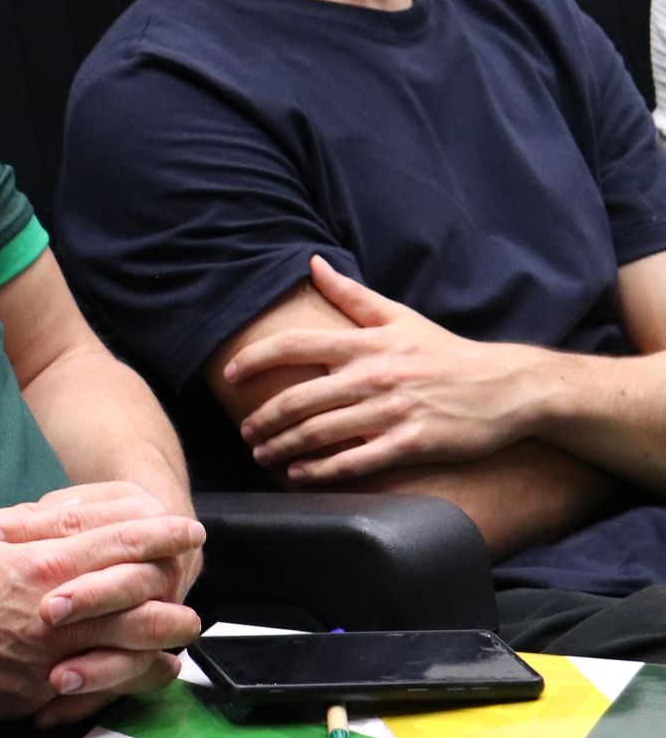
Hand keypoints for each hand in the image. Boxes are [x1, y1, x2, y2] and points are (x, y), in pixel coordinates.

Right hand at [0, 499, 202, 730]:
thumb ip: (26, 525)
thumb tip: (68, 514)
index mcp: (35, 563)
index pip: (118, 544)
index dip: (160, 536)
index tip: (187, 529)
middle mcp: (50, 611)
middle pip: (139, 599)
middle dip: (176, 587)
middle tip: (192, 578)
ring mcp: (45, 658)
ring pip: (131, 648)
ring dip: (167, 638)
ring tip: (184, 630)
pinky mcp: (33, 695)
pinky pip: (98, 688)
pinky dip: (132, 677)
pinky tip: (147, 671)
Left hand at [224, 254, 541, 480]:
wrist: (508, 387)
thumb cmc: (446, 353)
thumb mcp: (399, 316)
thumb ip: (351, 294)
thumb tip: (312, 262)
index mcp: (366, 343)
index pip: (295, 346)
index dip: (254, 360)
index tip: (229, 374)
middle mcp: (373, 375)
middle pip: (299, 397)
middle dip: (263, 418)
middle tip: (245, 431)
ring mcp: (392, 410)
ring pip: (321, 432)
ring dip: (283, 446)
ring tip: (262, 453)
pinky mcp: (412, 443)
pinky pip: (356, 461)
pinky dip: (321, 470)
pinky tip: (299, 475)